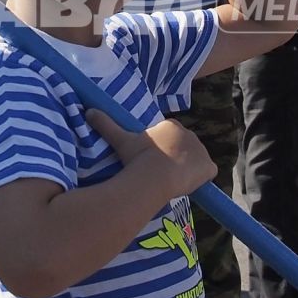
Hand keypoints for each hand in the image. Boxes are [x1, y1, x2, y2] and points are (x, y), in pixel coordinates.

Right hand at [86, 109, 215, 196]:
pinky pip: (207, 173)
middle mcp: (190, 134)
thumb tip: (88, 111)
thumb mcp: (121, 140)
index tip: (150, 160)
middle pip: (182, 148)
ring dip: (186, 168)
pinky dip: (201, 179)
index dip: (160, 150)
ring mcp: (202, 151)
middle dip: (173, 158)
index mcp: (171, 126)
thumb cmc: (139, 157)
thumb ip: (106, 124)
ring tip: (171, 181)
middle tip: (159, 172)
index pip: (169, 137)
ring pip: (194, 160)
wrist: (156, 175)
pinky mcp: (209, 167)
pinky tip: (188, 186)